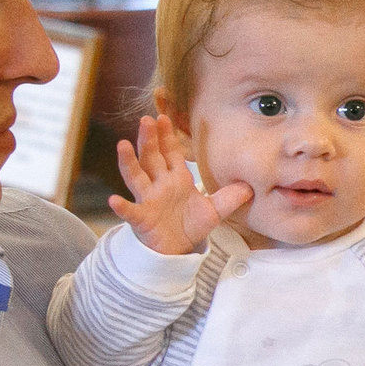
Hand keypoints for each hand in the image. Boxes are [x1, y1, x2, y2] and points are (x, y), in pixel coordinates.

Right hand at [109, 115, 252, 255]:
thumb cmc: (190, 225)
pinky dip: (121, 207)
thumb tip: (250, 185)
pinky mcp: (141, 218)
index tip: (164, 116)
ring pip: (135, 177)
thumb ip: (230, 197)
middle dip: (148, 139)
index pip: (171, 152)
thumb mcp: (214, 211)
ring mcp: (147, 200)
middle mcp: (159, 184)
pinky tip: (114, 200)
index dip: (167, 135)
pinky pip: (130, 212)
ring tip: (122, 145)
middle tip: (146, 120)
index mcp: (176, 178)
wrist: (178, 249)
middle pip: (151, 157)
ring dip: (129, 162)